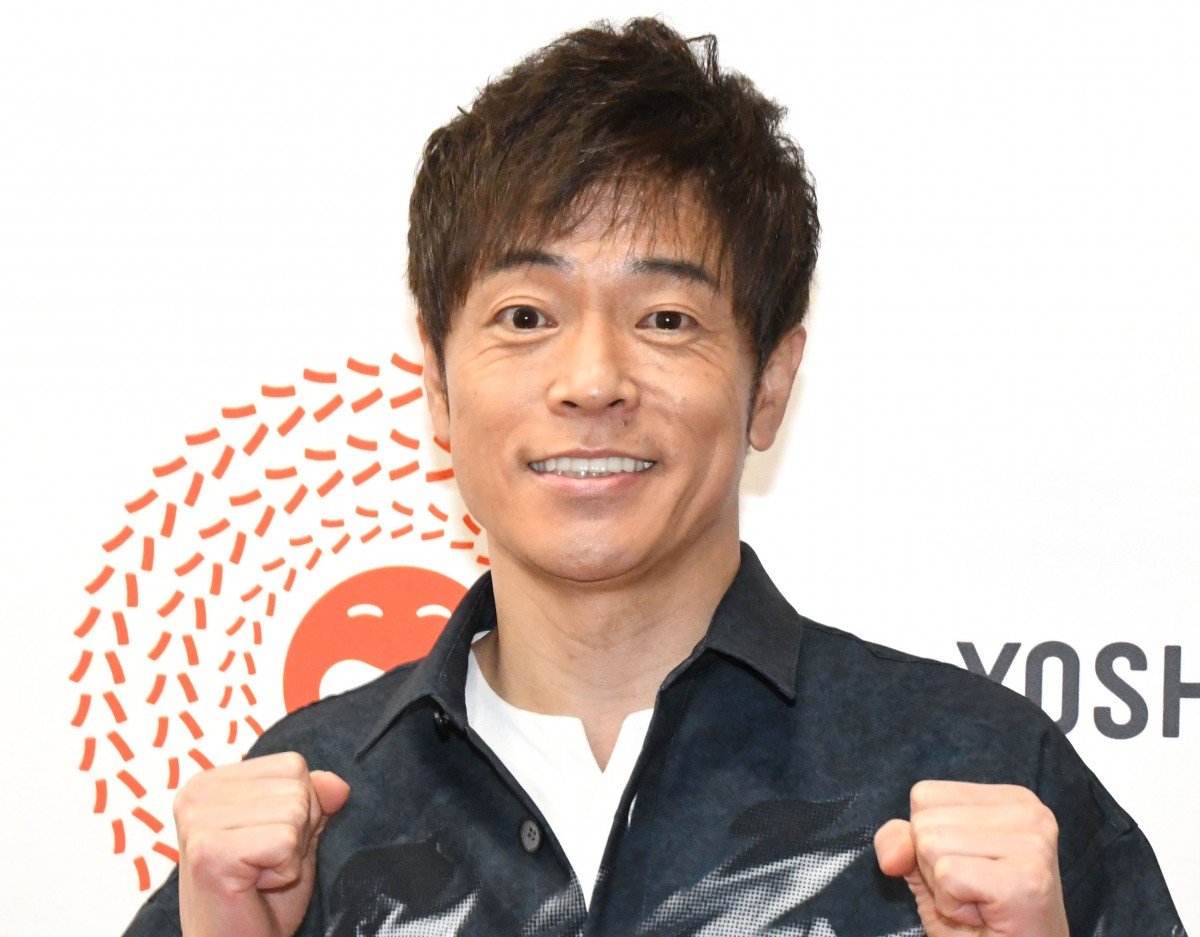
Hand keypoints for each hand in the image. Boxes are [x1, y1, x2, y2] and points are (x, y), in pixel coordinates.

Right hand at [173, 751, 350, 936]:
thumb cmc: (262, 898)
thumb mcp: (297, 836)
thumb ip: (315, 800)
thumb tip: (339, 785)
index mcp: (211, 781)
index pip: (292, 765)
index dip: (300, 809)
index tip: (269, 845)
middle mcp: (197, 793)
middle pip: (296, 786)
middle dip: (298, 832)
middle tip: (264, 866)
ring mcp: (198, 822)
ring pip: (295, 812)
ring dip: (290, 854)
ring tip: (258, 877)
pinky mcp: (209, 852)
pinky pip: (285, 841)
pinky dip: (284, 871)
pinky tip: (255, 887)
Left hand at [875, 780, 1068, 936]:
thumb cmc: (980, 922)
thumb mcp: (930, 871)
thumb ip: (902, 843)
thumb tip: (890, 855)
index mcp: (1012, 799)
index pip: (924, 796)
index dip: (928, 841)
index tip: (968, 872)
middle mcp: (1030, 812)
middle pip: (925, 821)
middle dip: (935, 868)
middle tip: (976, 896)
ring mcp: (1033, 843)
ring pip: (931, 845)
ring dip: (944, 889)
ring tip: (982, 906)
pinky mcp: (1028, 879)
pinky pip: (947, 874)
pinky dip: (953, 905)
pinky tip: (986, 917)